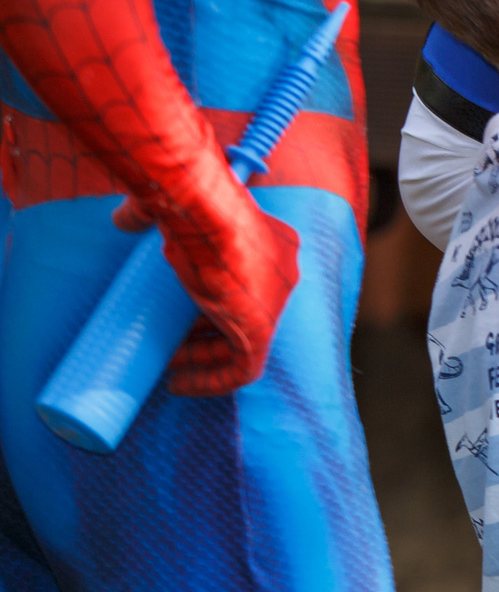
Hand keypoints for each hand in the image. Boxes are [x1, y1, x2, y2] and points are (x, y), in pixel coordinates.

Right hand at [122, 179, 300, 393]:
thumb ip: (150, 215)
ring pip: (243, 344)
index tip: (181, 316)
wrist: (207, 214)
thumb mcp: (172, 210)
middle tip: (172, 345)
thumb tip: (124, 220)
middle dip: (208, 333)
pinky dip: (213, 382)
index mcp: (272, 246)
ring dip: (206, 360)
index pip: (248, 284)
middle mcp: (282, 276)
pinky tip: (180, 385)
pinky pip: (243, 369)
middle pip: (246, 314)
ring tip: (170, 367)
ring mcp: (274, 304)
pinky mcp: (261, 330)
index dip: (213, 300)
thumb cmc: (190, 205)